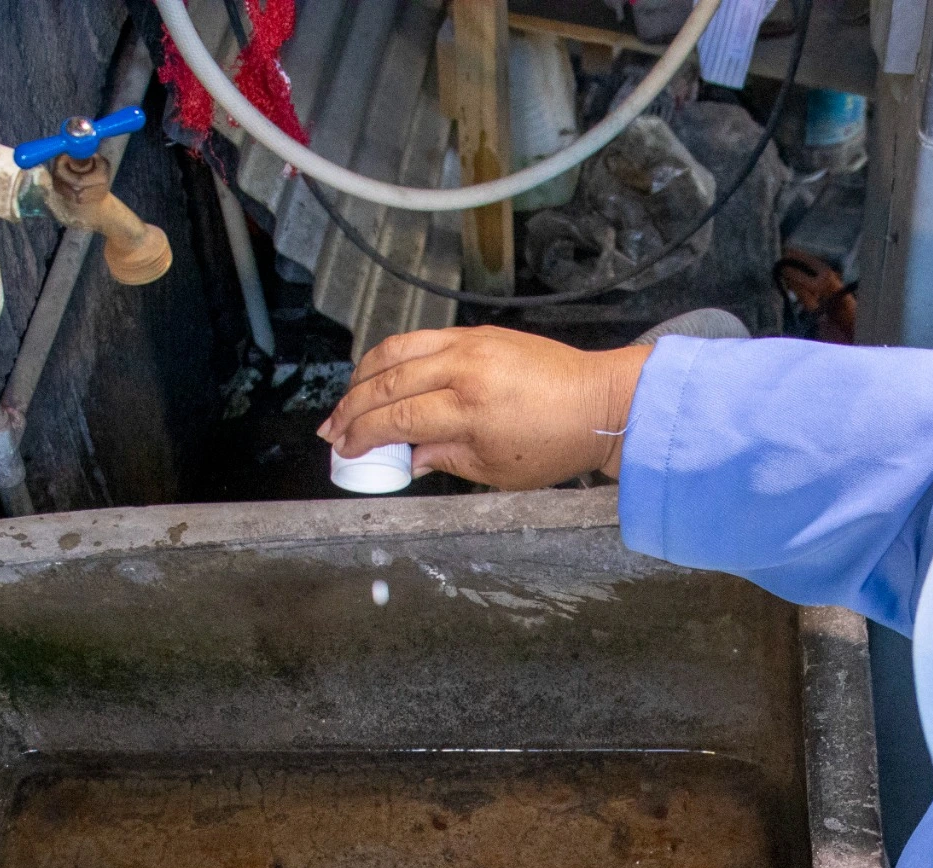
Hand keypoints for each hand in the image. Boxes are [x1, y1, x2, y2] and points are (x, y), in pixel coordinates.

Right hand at [319, 325, 649, 487]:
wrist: (599, 402)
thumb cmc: (557, 441)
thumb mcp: (496, 470)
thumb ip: (443, 460)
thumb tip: (406, 458)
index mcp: (470, 408)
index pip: (397, 419)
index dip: (363, 436)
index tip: (345, 449)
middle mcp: (464, 368)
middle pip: (387, 383)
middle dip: (351, 408)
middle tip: (333, 429)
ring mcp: (469, 344)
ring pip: (395, 350)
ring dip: (363, 376)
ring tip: (348, 401)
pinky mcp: (476, 333)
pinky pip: (420, 339)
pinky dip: (392, 356)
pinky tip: (380, 375)